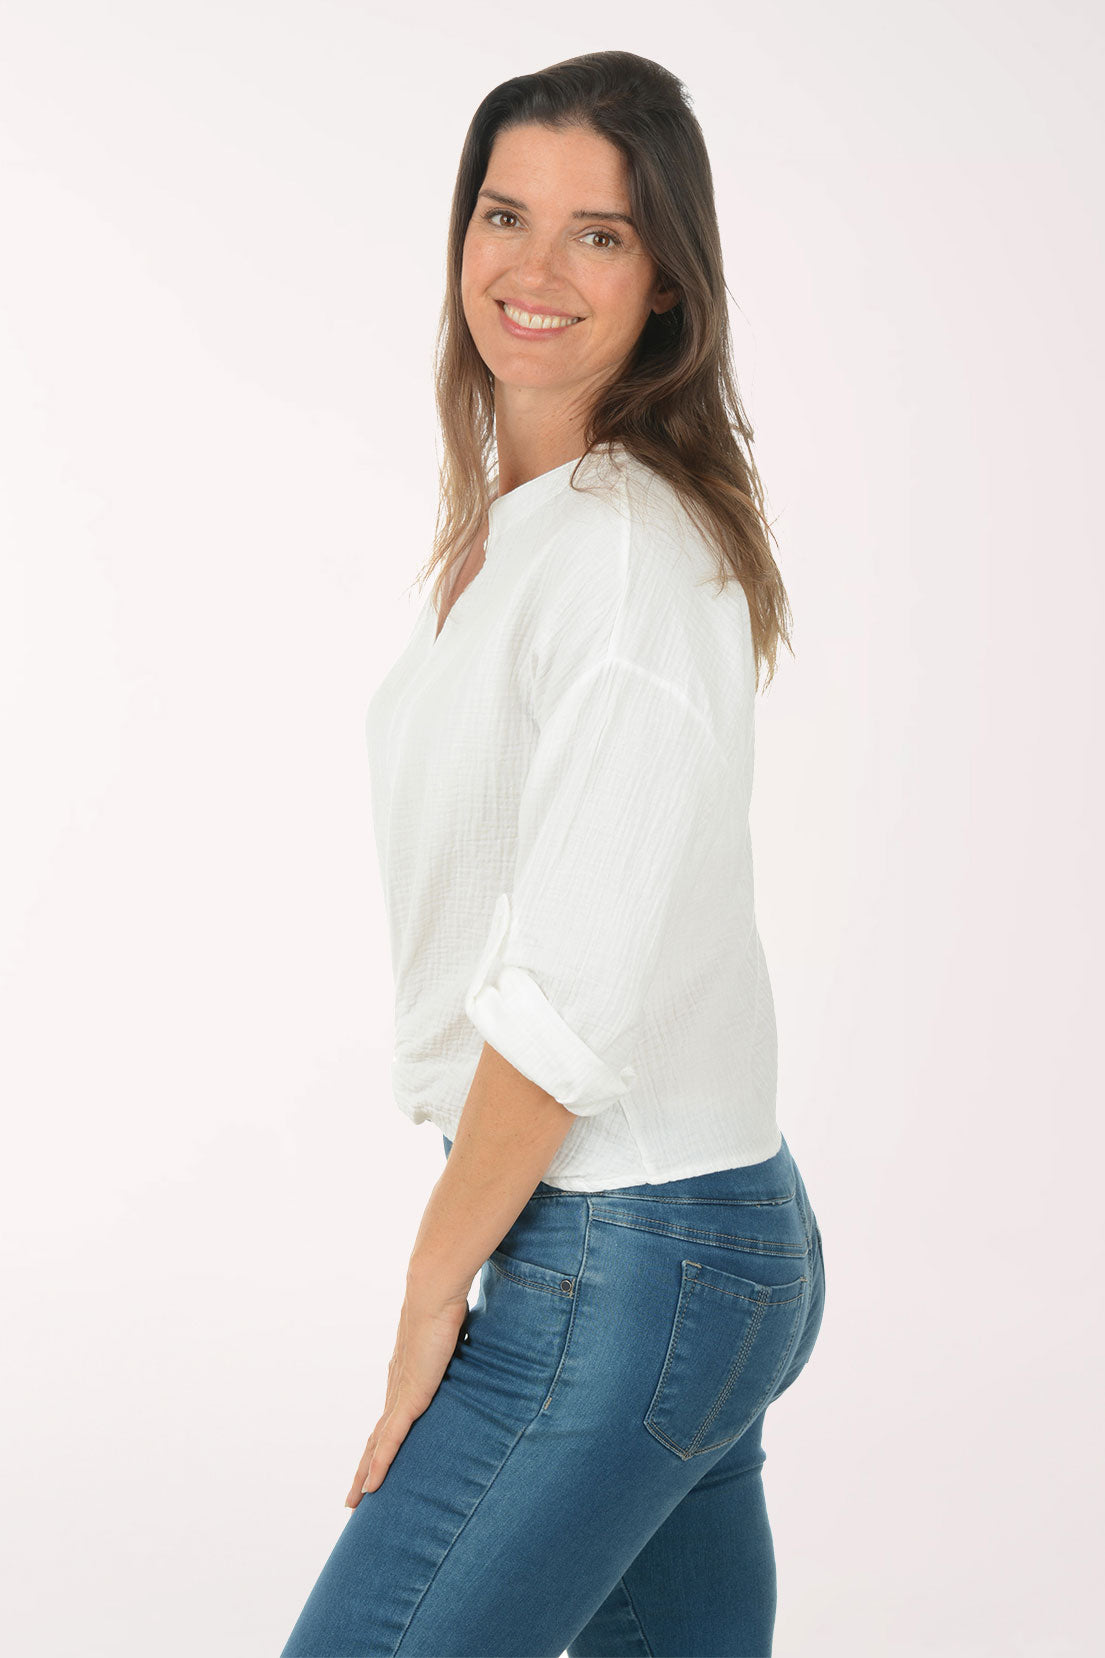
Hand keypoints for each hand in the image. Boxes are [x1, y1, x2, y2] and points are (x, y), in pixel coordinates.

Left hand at [345, 1279, 469, 1508]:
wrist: (434, 1291)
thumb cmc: (447, 1304)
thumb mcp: (456, 1335)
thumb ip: (460, 1348)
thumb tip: (477, 1344)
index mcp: (406, 1374)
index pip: (391, 1416)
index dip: (382, 1441)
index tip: (375, 1460)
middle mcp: (397, 1387)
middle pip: (376, 1437)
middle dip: (366, 1467)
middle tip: (356, 1497)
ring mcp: (400, 1394)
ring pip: (376, 1446)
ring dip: (365, 1474)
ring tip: (355, 1502)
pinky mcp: (408, 1398)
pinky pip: (389, 1441)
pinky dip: (379, 1465)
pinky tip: (370, 1488)